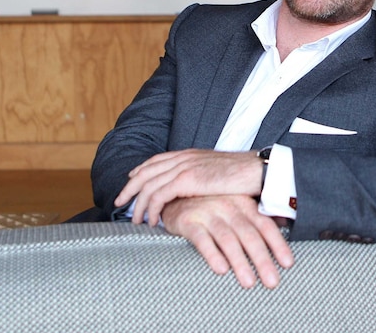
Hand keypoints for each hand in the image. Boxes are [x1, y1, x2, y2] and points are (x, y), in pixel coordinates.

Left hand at [114, 149, 262, 225]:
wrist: (256, 171)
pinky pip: (159, 196)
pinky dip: (152, 209)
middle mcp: (183, 158)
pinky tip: (153, 221)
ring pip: (148, 185)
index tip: (130, 183)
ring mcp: (184, 167)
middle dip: (129, 188)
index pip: (156, 161)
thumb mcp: (217, 172)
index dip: (140, 172)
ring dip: (139, 204)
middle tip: (119, 202)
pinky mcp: (187, 180)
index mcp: (189, 154)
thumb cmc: (243, 175)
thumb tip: (196, 190)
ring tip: (136, 220)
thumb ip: (202, 177)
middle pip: (145, 172)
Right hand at [162, 195, 293, 288]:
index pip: (265, 226)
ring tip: (248, 282)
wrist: (174, 192)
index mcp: (244, 204)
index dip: (277, 245)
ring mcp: (208, 212)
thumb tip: (285, 225)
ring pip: (228, 239)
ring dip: (240, 262)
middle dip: (262, 260)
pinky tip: (220, 269)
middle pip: (249, 235)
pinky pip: (201, 238)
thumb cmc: (210, 203)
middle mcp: (229, 206)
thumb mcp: (236, 204)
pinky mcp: (188, 220)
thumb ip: (256, 217)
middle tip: (271, 282)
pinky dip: (212, 254)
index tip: (287, 264)